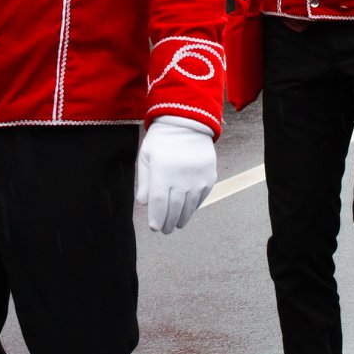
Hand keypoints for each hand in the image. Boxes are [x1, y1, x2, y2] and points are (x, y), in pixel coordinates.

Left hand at [133, 116, 215, 234]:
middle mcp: (182, 177)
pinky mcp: (209, 177)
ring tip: (175, 223)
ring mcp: (198, 178)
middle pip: (174, 209)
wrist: (188, 123)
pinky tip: (187, 210)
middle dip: (168, 222)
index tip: (154, 227)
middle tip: (164, 229)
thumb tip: (144, 203)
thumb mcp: (146, 156)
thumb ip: (144, 181)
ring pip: (189, 207)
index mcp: (163, 170)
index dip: (156, 218)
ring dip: (181, 218)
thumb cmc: (162, 140)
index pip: (159, 203)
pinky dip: (193, 207)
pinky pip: (201, 198)